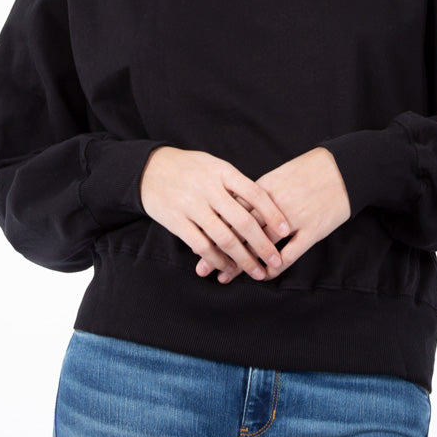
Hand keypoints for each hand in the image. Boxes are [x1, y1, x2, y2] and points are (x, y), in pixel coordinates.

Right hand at [140, 147, 290, 280]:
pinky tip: (227, 268)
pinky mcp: (176, 221)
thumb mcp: (214, 166)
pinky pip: (201, 245)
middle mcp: (209, 189)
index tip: (286, 230)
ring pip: (224, 238)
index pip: (255, 194)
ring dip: (243, 258)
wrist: (150, 169)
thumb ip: (236, 183)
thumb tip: (264, 204)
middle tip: (275, 261)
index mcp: (223, 172)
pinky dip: (217, 260)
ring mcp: (192, 206)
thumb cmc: (189, 168)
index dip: (273, 214)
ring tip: (256, 271)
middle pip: (243, 221)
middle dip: (263, 245)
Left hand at [195, 147, 350, 283]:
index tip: (196, 241)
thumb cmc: (310, 170)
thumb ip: (256, 192)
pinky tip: (264, 276)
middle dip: (219, 250)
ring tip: (226, 276)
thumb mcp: (279, 175)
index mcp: (263, 188)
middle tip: (201, 268)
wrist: (344, 168)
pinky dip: (275, 267)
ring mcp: (294, 219)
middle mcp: (274, 205)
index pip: (231, 211)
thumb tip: (233, 205)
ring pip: (261, 245)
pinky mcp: (313, 230)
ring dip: (242, 263)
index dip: (213, 229)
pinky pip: (291, 253)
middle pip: (240, 231)